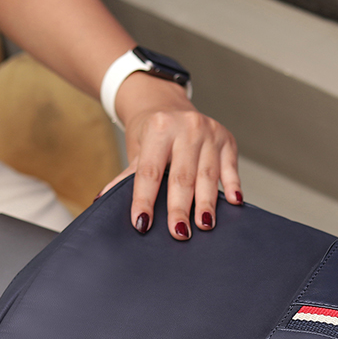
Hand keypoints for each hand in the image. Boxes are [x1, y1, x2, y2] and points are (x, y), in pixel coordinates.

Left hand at [100, 74, 241, 238]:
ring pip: (207, 175)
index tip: (142, 224)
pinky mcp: (227, 140)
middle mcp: (187, 127)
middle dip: (179, 207)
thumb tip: (103, 200)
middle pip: (182, 176)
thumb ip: (126, 176)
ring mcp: (210, 132)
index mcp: (159, 128)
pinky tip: (233, 202)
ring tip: (204, 225)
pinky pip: (231, 167)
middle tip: (179, 233)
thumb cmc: (151, 132)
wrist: (169, 104)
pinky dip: (233, 185)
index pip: (150, 172)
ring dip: (206, 202)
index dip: (145, 199)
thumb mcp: (137, 149)